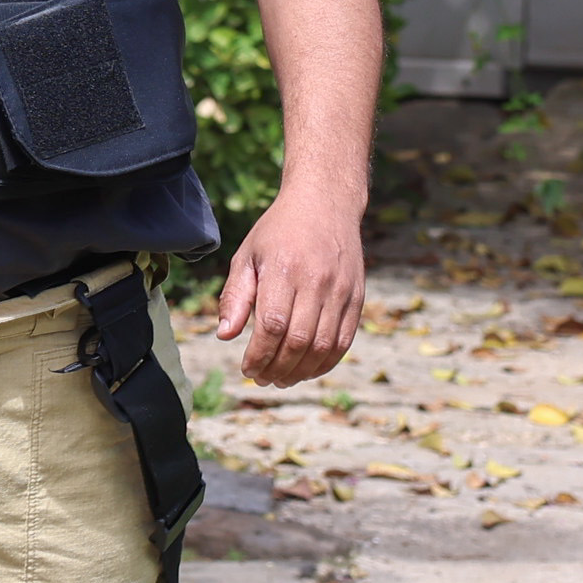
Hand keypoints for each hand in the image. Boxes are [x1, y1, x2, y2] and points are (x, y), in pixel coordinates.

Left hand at [213, 179, 367, 387]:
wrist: (326, 204)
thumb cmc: (278, 232)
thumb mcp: (248, 256)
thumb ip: (236, 296)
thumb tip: (225, 335)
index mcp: (284, 269)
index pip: (272, 325)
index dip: (259, 355)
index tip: (246, 369)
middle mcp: (317, 281)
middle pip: (298, 341)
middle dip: (277, 368)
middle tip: (262, 379)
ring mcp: (341, 291)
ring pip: (323, 346)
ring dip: (300, 372)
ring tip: (281, 379)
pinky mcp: (357, 298)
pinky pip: (343, 341)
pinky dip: (325, 363)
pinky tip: (307, 370)